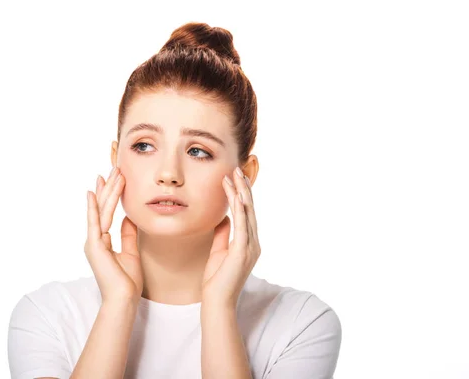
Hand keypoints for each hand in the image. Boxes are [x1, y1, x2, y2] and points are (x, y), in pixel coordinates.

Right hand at [85, 166, 142, 304]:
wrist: (123, 299)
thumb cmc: (127, 281)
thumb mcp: (130, 252)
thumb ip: (127, 234)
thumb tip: (129, 217)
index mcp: (102, 241)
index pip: (106, 211)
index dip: (109, 194)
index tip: (112, 178)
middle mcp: (95, 239)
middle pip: (103, 207)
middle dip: (108, 186)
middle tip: (113, 167)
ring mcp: (93, 242)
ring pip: (101, 210)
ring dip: (108, 190)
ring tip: (113, 172)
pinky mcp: (94, 246)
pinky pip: (95, 222)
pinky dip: (94, 207)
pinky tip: (93, 192)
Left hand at [201, 167, 260, 308]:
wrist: (217, 302)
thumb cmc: (216, 281)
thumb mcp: (219, 252)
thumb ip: (223, 235)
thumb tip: (224, 218)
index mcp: (249, 243)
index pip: (247, 213)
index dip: (242, 194)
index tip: (234, 177)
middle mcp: (253, 243)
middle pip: (250, 209)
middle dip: (243, 187)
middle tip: (237, 169)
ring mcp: (250, 247)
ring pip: (248, 212)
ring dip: (241, 192)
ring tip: (234, 175)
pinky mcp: (242, 252)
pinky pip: (242, 225)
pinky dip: (240, 208)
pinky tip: (236, 195)